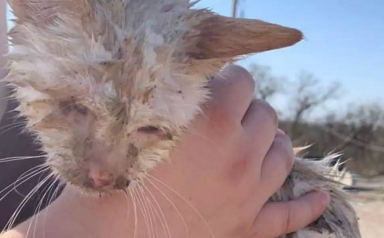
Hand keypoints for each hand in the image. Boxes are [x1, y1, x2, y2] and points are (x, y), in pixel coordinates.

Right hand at [0, 65, 328, 237]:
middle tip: (227, 115)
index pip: (243, 81)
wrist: (111, 236)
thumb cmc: (114, 179)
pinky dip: (307, 205)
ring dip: (273, 143)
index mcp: (215, 124)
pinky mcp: (249, 227)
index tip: (217, 85)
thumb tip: (193, 85)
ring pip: (284, 155)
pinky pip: (291, 215)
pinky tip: (320, 197)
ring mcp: (249, 193)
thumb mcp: (140, 124)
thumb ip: (171, 100)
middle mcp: (241, 155)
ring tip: (259, 141)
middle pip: (267, 115)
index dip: (229, 79)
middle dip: (249, 110)